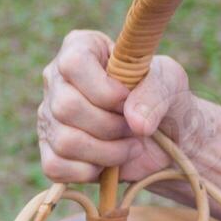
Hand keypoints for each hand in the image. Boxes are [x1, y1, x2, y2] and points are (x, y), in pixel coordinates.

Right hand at [38, 29, 195, 183]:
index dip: (104, 90)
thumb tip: (135, 122)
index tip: (126, 99)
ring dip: (106, 152)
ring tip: (128, 147)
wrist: (167, 138)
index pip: (74, 64)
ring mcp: (49, 117)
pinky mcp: (51, 151)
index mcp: (81, 48)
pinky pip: (56, 167)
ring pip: (65, 141)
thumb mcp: (170, 81)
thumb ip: (155, 91)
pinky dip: (89, 172)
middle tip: (132, 128)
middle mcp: (57, 80)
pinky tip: (107, 164)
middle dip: (109, 126)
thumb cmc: (163, 98)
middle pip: (66, 107)